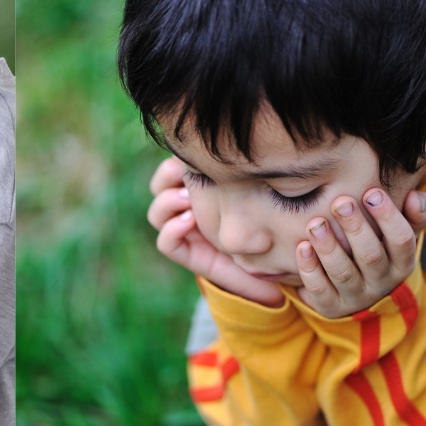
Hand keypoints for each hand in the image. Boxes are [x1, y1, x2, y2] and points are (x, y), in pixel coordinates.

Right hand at [147, 155, 286, 308]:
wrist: (268, 275)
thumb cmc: (266, 234)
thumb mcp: (259, 205)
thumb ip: (252, 181)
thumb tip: (258, 150)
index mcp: (200, 193)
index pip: (173, 169)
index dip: (176, 161)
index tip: (192, 156)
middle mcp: (188, 210)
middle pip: (158, 186)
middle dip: (166, 176)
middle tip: (184, 172)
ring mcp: (185, 233)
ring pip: (156, 214)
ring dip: (168, 202)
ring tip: (189, 199)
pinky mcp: (187, 255)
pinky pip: (166, 243)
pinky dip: (172, 230)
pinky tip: (189, 221)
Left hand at [291, 186, 425, 319]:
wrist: (349, 287)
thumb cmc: (374, 244)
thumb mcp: (396, 230)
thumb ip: (415, 212)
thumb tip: (415, 197)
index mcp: (401, 263)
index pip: (402, 241)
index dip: (388, 216)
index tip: (371, 192)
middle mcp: (382, 283)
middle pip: (371, 256)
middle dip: (355, 228)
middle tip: (340, 202)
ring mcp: (356, 297)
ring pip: (343, 274)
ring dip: (329, 248)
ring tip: (315, 224)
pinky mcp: (331, 307)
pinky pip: (320, 290)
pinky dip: (310, 269)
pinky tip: (302, 247)